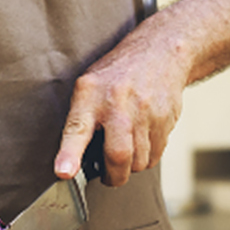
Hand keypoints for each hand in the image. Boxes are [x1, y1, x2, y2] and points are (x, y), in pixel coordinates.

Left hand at [54, 41, 189, 186]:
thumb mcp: (89, 86)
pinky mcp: (165, 119)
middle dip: (113, 176)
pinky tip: (142, 140)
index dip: (70, 154)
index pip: (77, 128)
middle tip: (108, 176)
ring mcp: (144, 112)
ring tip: (126, 150)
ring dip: (131, 166)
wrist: (159, 52)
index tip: (64, 172)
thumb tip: (72, 162)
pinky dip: (147, 157)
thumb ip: (80, 119)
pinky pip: (155, 156)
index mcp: (90, 95)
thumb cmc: (117, 74)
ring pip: (139, 161)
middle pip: (118, 155)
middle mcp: (118, 104)